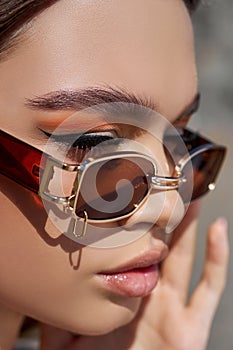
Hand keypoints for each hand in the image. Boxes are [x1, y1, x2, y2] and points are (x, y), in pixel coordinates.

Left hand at [40, 203, 228, 349]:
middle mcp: (152, 293)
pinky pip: (209, 287)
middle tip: (161, 183)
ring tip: (190, 194)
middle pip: (158, 245)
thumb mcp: (70, 338)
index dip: (131, 225)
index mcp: (126, 292)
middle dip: (162, 216)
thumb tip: (39, 293)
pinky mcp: (193, 327)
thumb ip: (55, 316)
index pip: (131, 250)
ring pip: (184, 255)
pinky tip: (217, 228)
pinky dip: (217, 257)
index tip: (125, 197)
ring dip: (189, 225)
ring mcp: (174, 306)